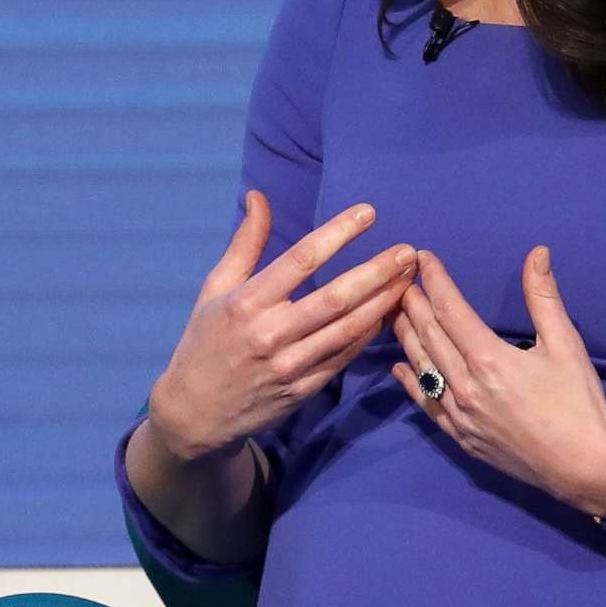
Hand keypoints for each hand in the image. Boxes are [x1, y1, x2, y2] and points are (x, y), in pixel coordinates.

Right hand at [147, 194, 418, 461]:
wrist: (196, 410)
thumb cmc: (205, 340)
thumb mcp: (216, 287)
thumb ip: (245, 243)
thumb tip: (259, 196)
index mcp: (247, 303)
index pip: (301, 259)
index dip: (338, 233)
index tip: (368, 213)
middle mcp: (271, 334)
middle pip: (336, 298)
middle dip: (378, 271)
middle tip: (409, 251)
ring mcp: (291, 366)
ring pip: (349, 329)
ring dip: (384, 301)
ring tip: (409, 277)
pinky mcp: (305, 389)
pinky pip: (346, 356)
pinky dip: (370, 333)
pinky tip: (389, 311)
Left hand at [389, 245, 605, 514]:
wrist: (583, 466)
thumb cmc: (579, 403)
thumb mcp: (566, 344)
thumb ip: (544, 297)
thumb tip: (537, 253)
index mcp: (488, 359)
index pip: (450, 310)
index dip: (435, 281)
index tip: (423, 258)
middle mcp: (464, 385)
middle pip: (428, 335)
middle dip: (413, 303)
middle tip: (401, 279)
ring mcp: (458, 414)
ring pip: (421, 366)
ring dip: (406, 336)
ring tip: (395, 312)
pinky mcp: (459, 436)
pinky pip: (426, 403)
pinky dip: (410, 381)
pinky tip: (400, 366)